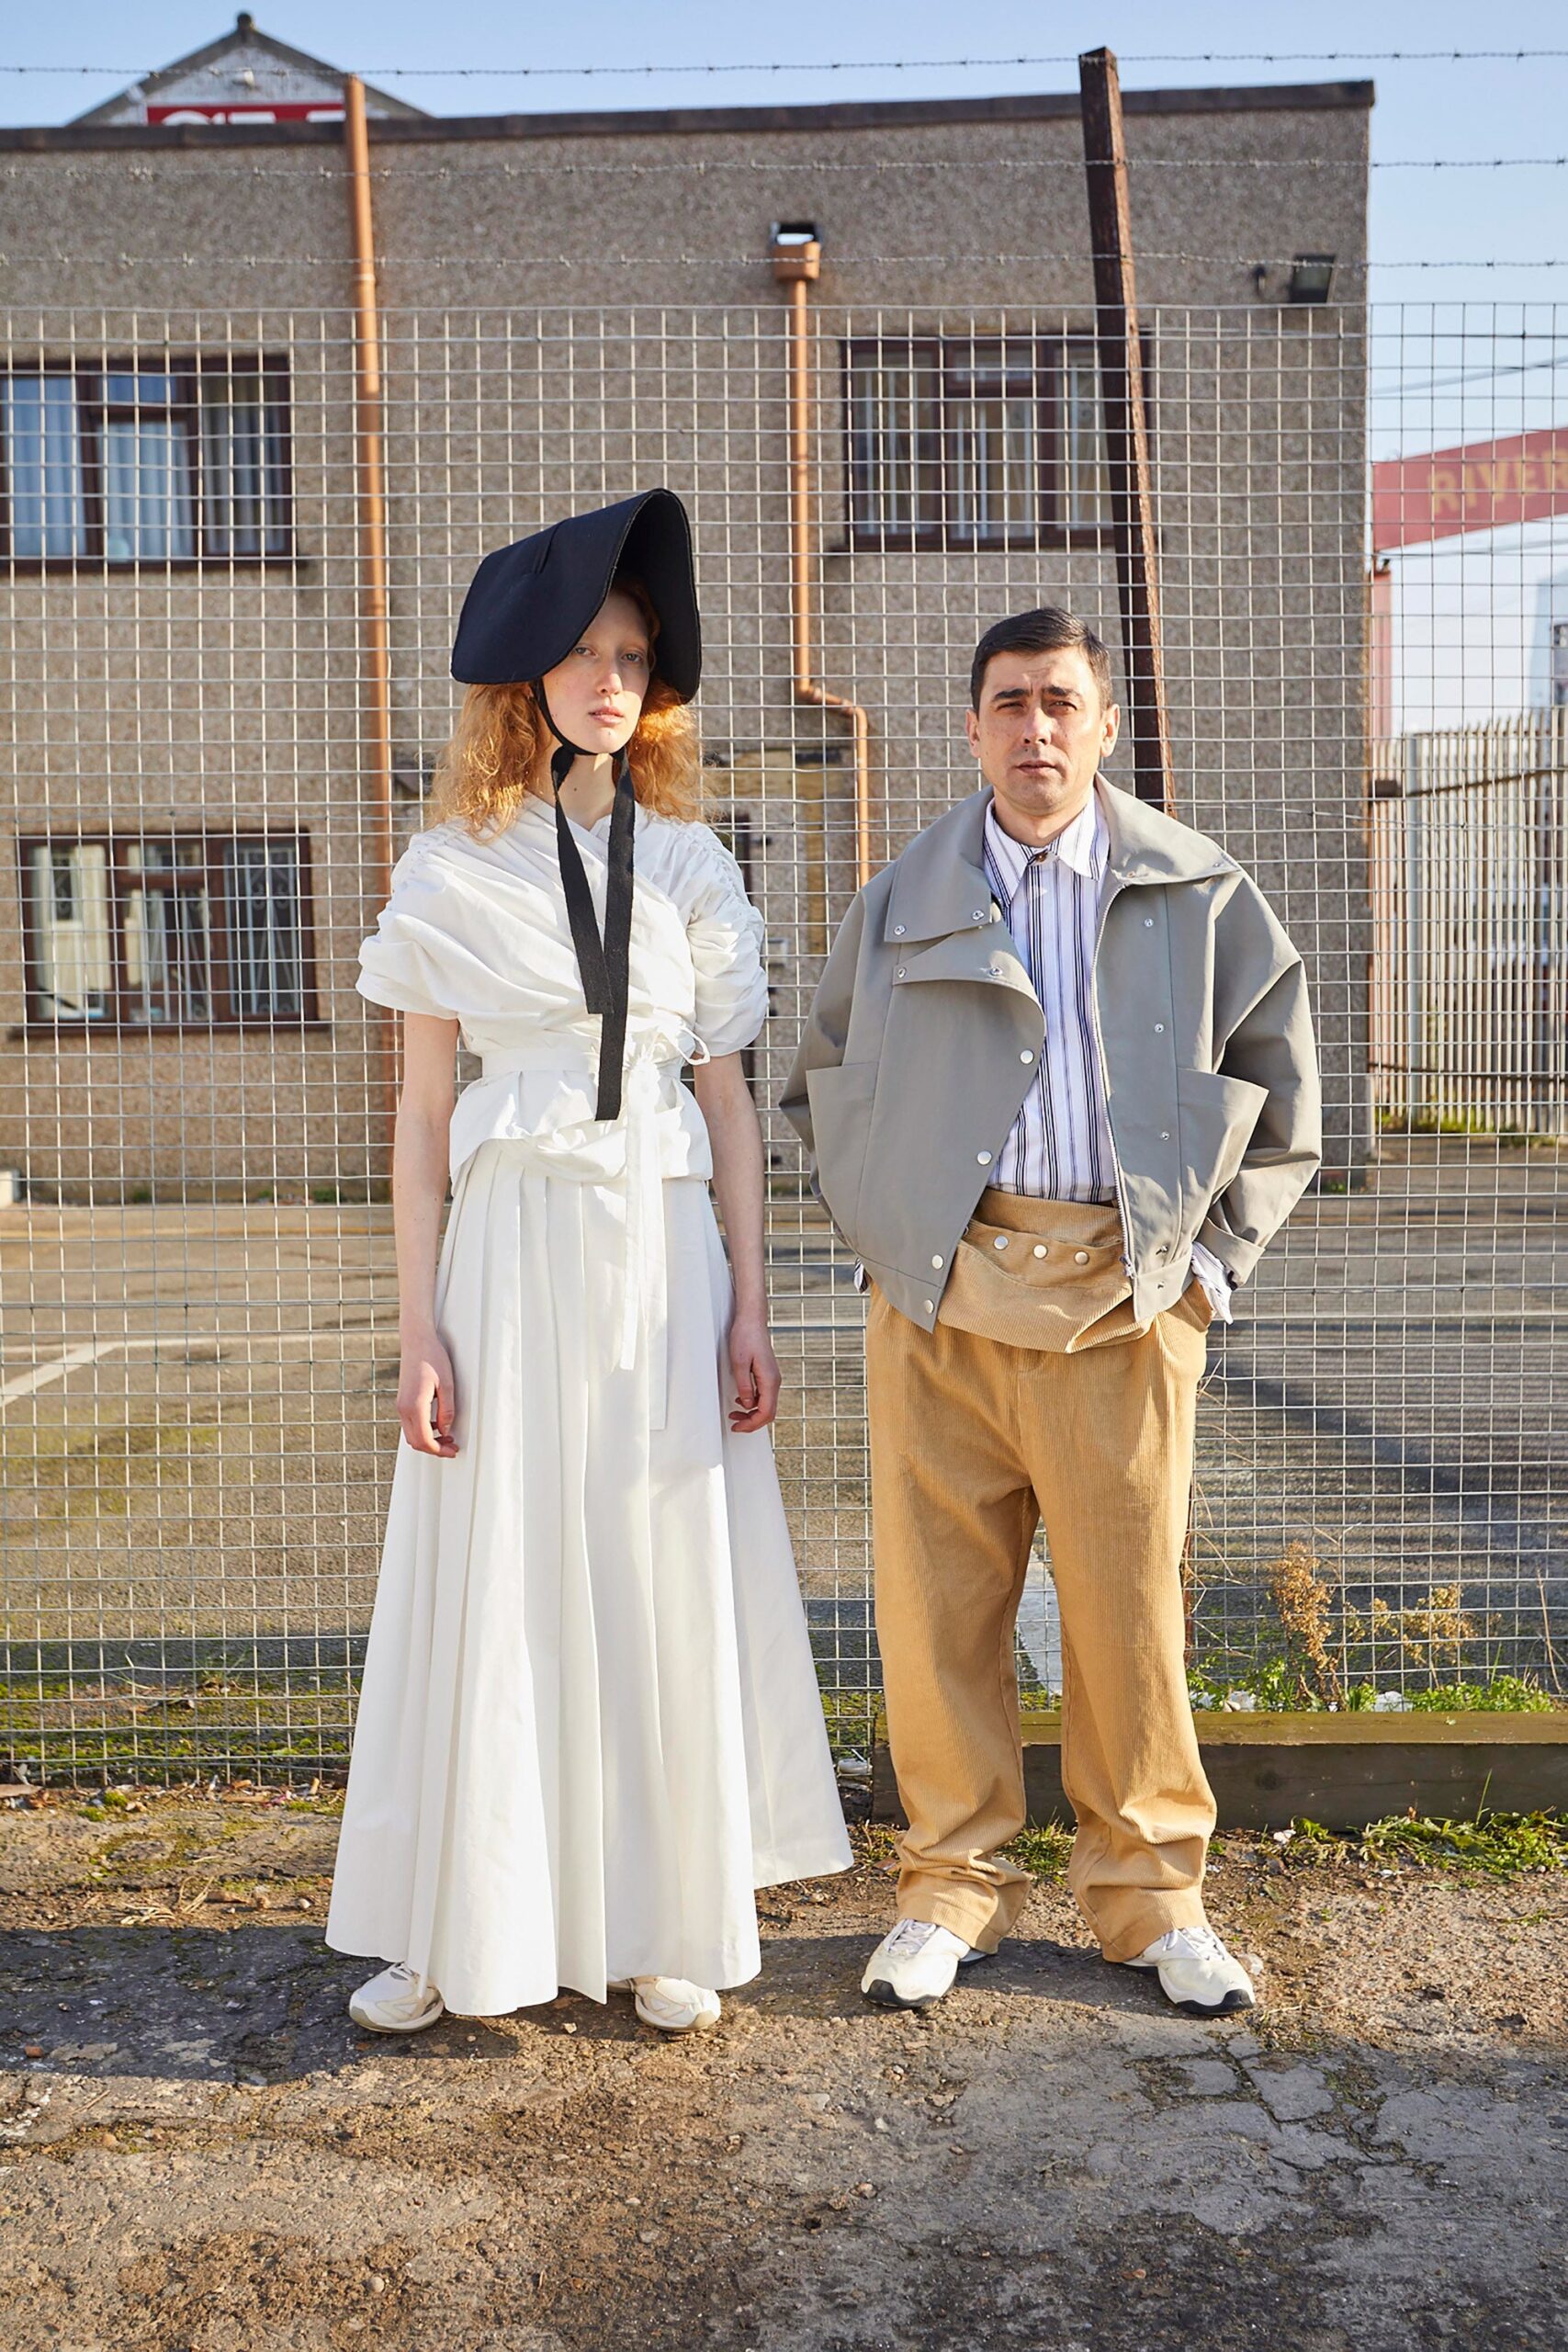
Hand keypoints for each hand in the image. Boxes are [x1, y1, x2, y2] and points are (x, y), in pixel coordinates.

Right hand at [397, 1329, 458, 1457]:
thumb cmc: (433, 1358)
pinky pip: (410, 1424)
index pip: (424, 1440)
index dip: (439, 1450)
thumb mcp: (447, 1384)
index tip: (452, 1451)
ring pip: (411, 1435)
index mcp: (414, 1406)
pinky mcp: (402, 1401)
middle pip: (415, 1442)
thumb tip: (446, 1430)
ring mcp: (401, 1405)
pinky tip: (438, 1426)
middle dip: (434, 1449)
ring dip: (428, 1440)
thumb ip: (447, 1410)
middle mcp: (403, 1408)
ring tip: (447, 1438)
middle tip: (452, 1448)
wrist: (416, 1341)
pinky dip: (423, 1431)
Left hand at [727, 1307, 780, 1433]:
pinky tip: (741, 1400)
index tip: (737, 1427)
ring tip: (735, 1415)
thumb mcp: (739, 1362)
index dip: (752, 1424)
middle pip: (768, 1412)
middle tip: (735, 1425)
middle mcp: (774, 1381)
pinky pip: (764, 1395)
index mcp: (769, 1380)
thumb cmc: (745, 1337)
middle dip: (752, 1422)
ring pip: (766, 1405)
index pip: (766, 1412)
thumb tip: (748, 1404)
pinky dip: (753, 1403)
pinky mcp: (767, 1374)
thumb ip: (745, 1385)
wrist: (751, 1320)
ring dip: (752, 1413)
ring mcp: (772, 1378)